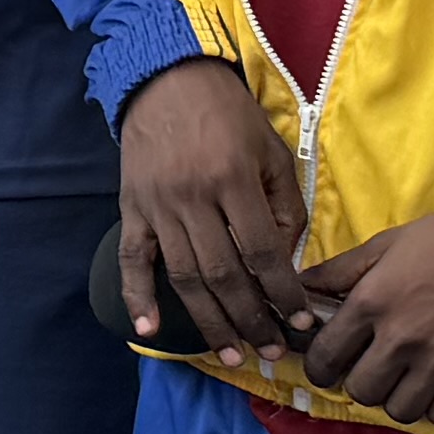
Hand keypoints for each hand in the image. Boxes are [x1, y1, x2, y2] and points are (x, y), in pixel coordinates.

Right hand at [114, 57, 307, 363]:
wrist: (166, 80)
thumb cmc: (229, 114)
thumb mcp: (271, 150)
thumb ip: (284, 204)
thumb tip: (285, 259)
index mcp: (233, 180)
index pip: (263, 253)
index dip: (283, 294)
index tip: (301, 323)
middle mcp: (194, 198)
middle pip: (224, 274)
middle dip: (251, 319)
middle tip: (271, 351)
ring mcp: (158, 207)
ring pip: (184, 277)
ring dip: (209, 322)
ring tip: (229, 354)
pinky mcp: (132, 210)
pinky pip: (133, 260)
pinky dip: (138, 297)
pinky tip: (150, 330)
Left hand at [296, 196, 433, 428]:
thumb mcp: (387, 244)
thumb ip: (339, 270)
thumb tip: (301, 287)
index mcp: (372, 302)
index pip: (324, 357)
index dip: (320, 367)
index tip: (329, 366)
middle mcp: (401, 338)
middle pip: (360, 390)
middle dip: (362, 382)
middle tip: (374, 369)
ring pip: (399, 410)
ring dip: (398, 398)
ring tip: (408, 379)